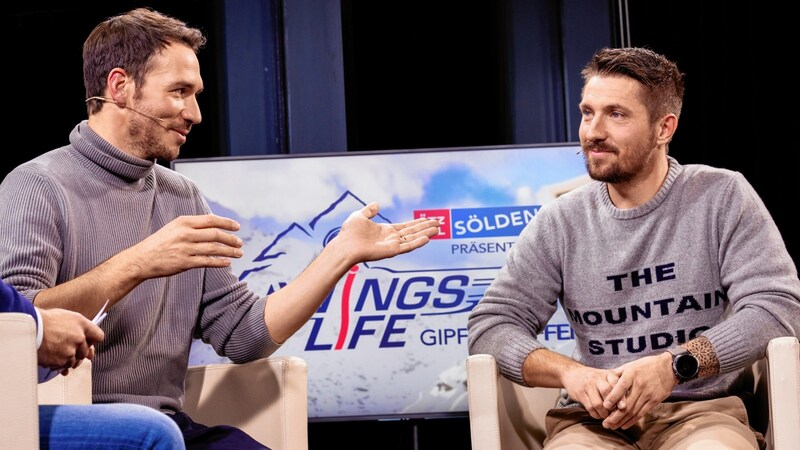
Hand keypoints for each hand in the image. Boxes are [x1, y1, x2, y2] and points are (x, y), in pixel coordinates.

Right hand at [37, 308, 103, 371]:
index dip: (93, 341)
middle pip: (86, 352)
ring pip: (75, 361)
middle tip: (66, 350)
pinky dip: (58, 366)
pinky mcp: (61, 361)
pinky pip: (63, 367)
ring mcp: (71, 351)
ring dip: (67, 360)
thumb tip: (86, 339)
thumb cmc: (45, 320)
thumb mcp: (67, 317)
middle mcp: (80, 338)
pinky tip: (51, 360)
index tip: (88, 343)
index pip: (99, 336)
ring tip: (56, 353)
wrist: (29, 328)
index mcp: (83, 325)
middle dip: (77, 353)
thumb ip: (79, 327)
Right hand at [127, 214, 243, 279]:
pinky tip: (227, 262)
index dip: (227, 223)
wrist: (142, 259)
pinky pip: (207, 261)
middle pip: (215, 234)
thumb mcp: (174, 228)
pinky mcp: (184, 262)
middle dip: (231, 238)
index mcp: (184, 222)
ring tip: (239, 253)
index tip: (237, 227)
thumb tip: (215, 226)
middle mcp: (185, 233)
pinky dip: (219, 262)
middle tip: (240, 242)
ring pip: (214, 248)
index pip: (211, 220)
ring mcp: (185, 248)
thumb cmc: (160, 243)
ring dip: (229, 251)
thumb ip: (193, 226)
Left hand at [333, 202, 439, 263]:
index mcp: (385, 231)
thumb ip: (369, 211)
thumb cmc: (349, 233)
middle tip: (440, 223)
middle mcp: (391, 239)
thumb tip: (377, 204)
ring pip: (413, 238)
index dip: (418, 223)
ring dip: (426, 233)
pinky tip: (427, 238)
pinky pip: (407, 246)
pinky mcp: (391, 251)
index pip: (406, 227)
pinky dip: (418, 242)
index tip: (430, 219)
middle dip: (426, 227)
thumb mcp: (359, 216)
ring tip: (438, 229)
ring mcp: (392, 245)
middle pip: (413, 232)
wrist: (344, 245)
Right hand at [561, 365, 620, 419]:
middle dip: (612, 407)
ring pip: (598, 403)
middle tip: (614, 414)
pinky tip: (598, 415)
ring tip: (606, 416)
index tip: (623, 407)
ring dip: (604, 413)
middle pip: (607, 393)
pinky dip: (596, 414)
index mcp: (607, 374)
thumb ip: (618, 386)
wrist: (572, 373)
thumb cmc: (595, 378)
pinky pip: (590, 407)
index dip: (620, 396)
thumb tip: (630, 401)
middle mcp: (597, 378)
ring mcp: (587, 386)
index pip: (616, 384)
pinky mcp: (580, 394)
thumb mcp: (606, 377)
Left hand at [600, 352, 675, 428]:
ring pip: (633, 411)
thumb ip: (618, 373)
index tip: (604, 406)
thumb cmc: (646, 365)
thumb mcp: (631, 365)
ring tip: (612, 426)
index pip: (621, 388)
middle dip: (614, 416)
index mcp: (631, 374)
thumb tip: (605, 379)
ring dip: (621, 420)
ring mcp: (647, 394)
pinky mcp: (654, 401)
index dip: (612, 398)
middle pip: (626, 404)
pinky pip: (642, 413)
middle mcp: (639, 385)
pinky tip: (624, 425)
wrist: (668, 368)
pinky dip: (632, 420)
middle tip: (605, 423)